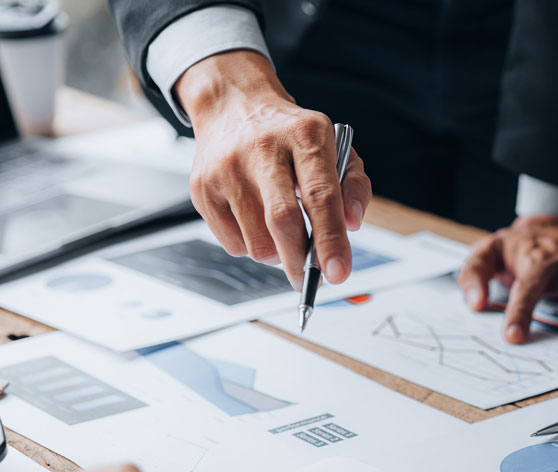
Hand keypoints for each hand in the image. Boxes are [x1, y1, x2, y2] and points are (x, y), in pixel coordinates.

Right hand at [176, 51, 372, 289]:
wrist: (234, 105)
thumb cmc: (291, 138)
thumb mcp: (335, 148)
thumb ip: (354, 186)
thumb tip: (352, 224)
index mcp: (305, 136)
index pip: (320, 196)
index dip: (331, 239)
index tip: (338, 272)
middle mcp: (262, 148)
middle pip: (283, 222)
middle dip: (300, 261)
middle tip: (309, 277)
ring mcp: (227, 168)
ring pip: (257, 242)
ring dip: (277, 256)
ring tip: (283, 237)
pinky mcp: (202, 187)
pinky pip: (233, 244)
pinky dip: (251, 247)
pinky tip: (256, 222)